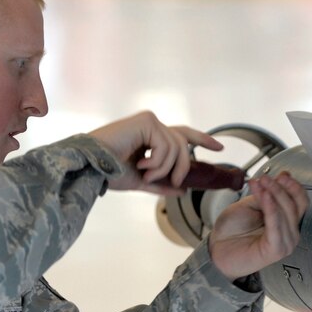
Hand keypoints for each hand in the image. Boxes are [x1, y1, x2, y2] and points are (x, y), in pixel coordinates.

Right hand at [88, 111, 222, 195]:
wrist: (91, 168)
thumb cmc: (108, 172)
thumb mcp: (141, 181)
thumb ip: (162, 184)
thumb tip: (182, 190)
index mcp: (150, 136)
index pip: (183, 134)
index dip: (203, 139)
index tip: (220, 147)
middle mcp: (151, 124)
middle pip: (183, 142)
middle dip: (184, 165)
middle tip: (178, 181)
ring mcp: (149, 121)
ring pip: (176, 148)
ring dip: (164, 169)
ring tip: (146, 175)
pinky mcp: (146, 121)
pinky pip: (166, 146)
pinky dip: (158, 162)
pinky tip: (141, 165)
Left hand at [208, 172, 308, 279]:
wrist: (217, 249)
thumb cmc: (233, 230)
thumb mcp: (251, 204)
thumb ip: (267, 194)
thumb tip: (282, 176)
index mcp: (287, 222)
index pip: (300, 201)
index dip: (293, 186)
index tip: (282, 174)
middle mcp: (290, 233)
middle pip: (294, 205)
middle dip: (280, 188)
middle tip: (265, 178)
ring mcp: (285, 243)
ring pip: (286, 213)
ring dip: (274, 194)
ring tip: (260, 183)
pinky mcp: (276, 250)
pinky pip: (276, 226)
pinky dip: (271, 209)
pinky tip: (265, 196)